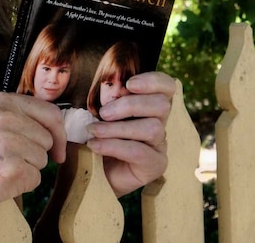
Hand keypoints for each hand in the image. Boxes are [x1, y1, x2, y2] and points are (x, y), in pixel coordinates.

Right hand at [0, 92, 66, 239]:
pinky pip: (35, 180)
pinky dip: (21, 185)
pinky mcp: (13, 171)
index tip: (57, 147)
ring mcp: (10, 143)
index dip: (58, 132)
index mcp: (1, 101)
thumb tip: (46, 124)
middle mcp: (7, 118)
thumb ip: (11, 114)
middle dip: (36, 152)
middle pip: (47, 138)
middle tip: (11, 161)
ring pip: (42, 160)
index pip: (50, 112)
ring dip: (27, 169)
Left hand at [85, 71, 174, 196]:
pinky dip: (114, 146)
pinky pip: (139, 151)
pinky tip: (94, 145)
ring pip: (152, 128)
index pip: (166, 86)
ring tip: (93, 130)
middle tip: (104, 112)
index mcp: (149, 104)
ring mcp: (160, 145)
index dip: (153, 81)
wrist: (91, 172)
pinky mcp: (155, 164)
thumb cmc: (94, 136)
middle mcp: (160, 122)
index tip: (129, 83)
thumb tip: (87, 82)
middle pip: (161, 105)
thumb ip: (99, 98)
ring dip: (118, 128)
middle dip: (131, 105)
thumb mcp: (94, 113)